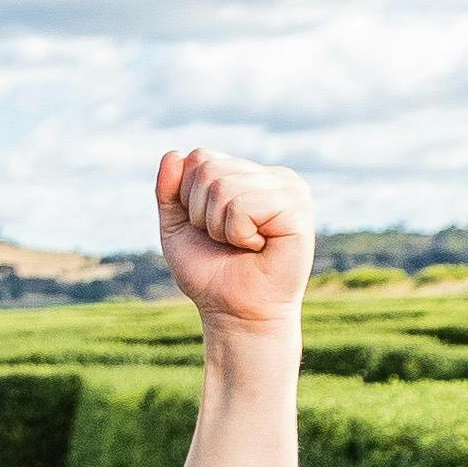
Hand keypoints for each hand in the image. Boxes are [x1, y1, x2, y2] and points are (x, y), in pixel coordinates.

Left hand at [154, 148, 311, 343]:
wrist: (235, 312)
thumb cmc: (211, 272)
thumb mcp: (178, 227)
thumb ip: (169, 191)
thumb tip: (173, 154)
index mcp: (249, 174)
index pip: (199, 157)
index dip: (188, 199)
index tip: (209, 228)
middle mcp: (273, 176)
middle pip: (207, 168)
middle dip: (201, 213)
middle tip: (226, 240)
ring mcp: (290, 189)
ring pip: (222, 186)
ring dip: (219, 227)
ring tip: (242, 245)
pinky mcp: (297, 208)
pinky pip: (242, 205)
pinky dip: (237, 233)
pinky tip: (257, 247)